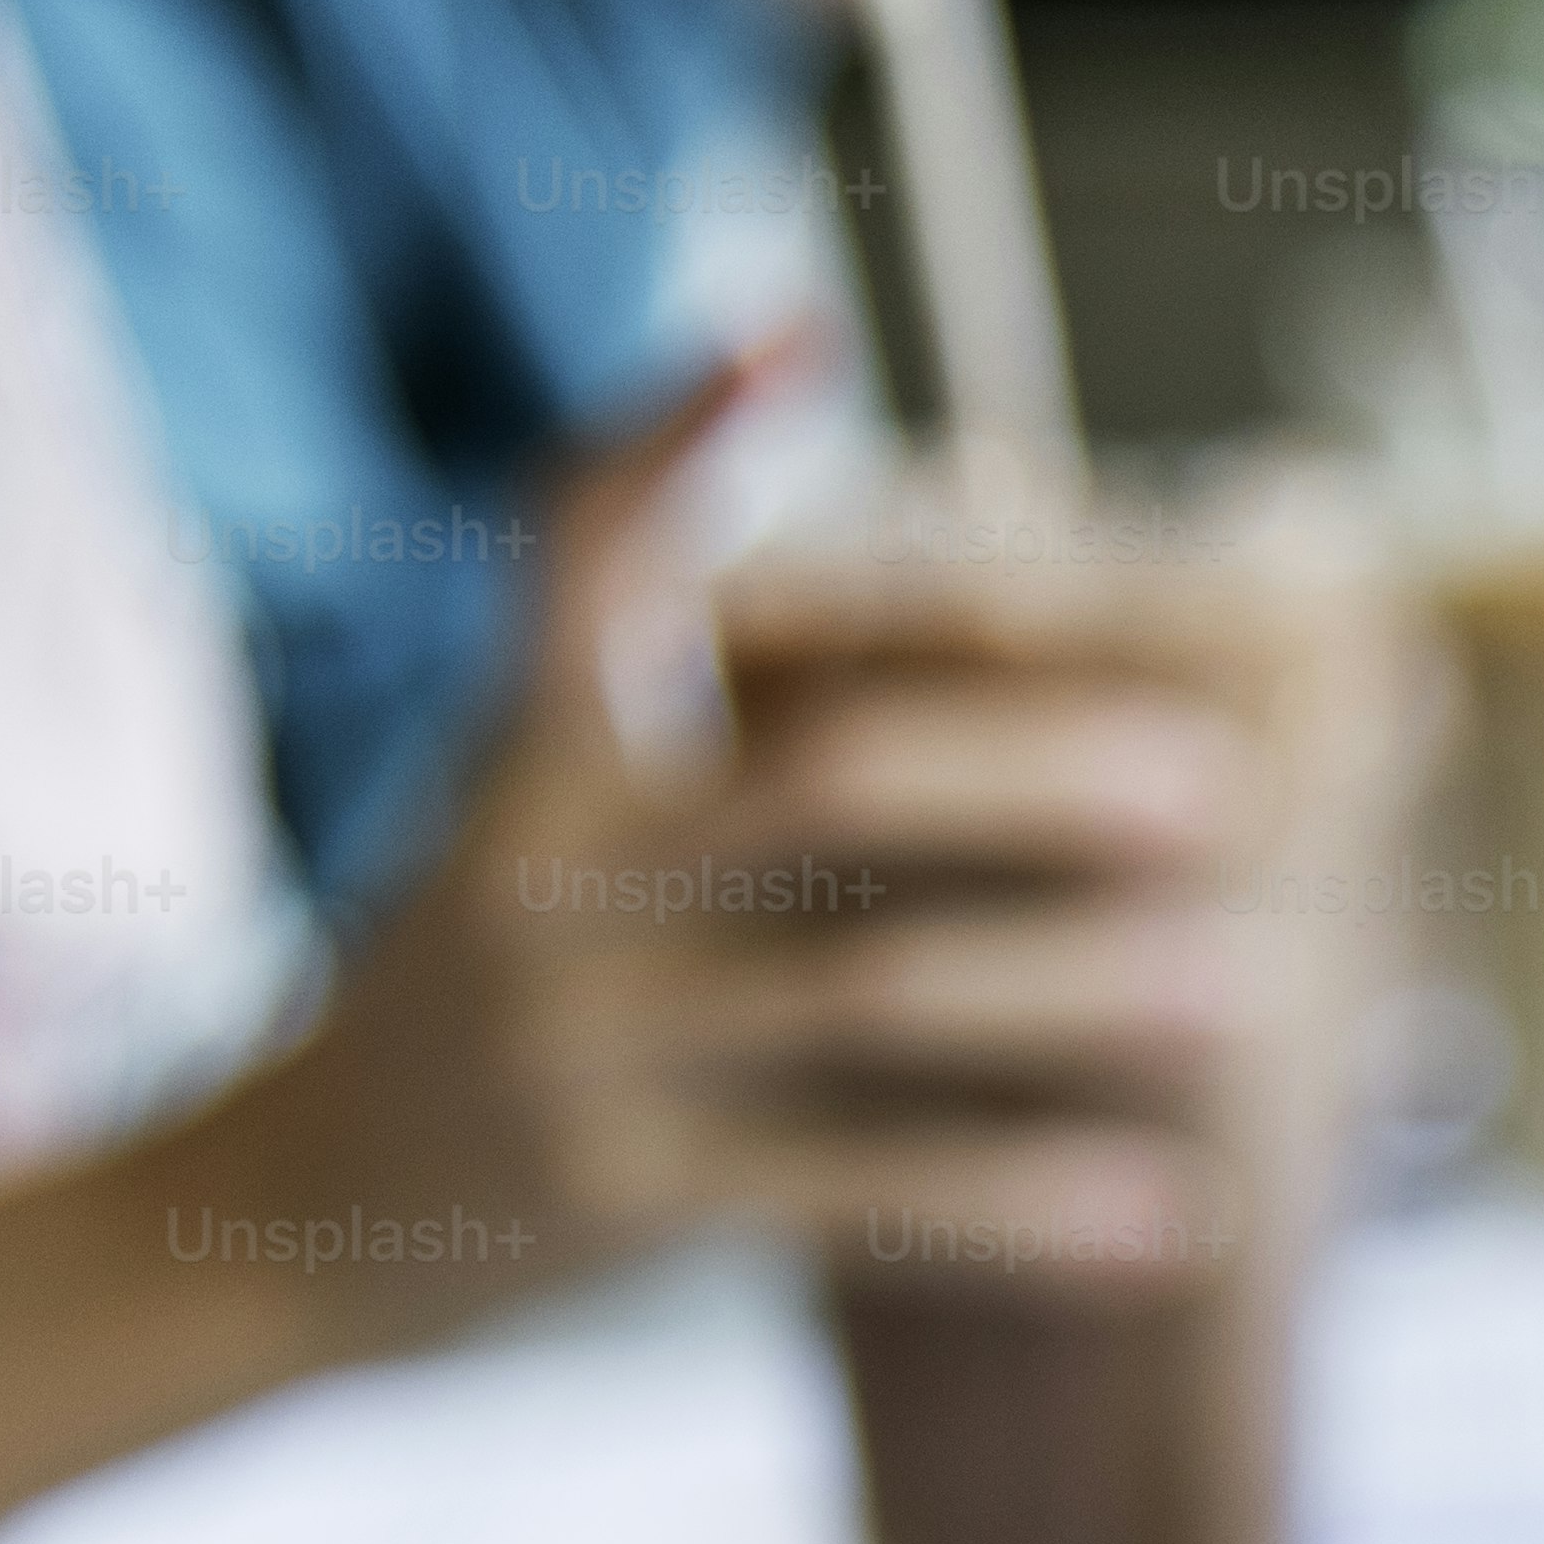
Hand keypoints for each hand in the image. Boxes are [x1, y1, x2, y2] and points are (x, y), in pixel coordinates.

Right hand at [311, 401, 1423, 1299]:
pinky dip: (1027, 1200)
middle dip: (1030, 775)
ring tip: (1252, 989)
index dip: (670, 435)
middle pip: (820, 783)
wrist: (291, 1216)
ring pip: (870, 994)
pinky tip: (1176, 1213)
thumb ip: (680, 701)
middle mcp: (546, 880)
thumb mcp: (524, 811)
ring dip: (1078, 991)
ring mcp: (584, 1042)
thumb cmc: (476, 981)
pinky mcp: (627, 1196)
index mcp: (523, 761)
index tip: (796, 326)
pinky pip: (866, 1192)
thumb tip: (931, 522)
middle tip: (1220, 784)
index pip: (579, 556)